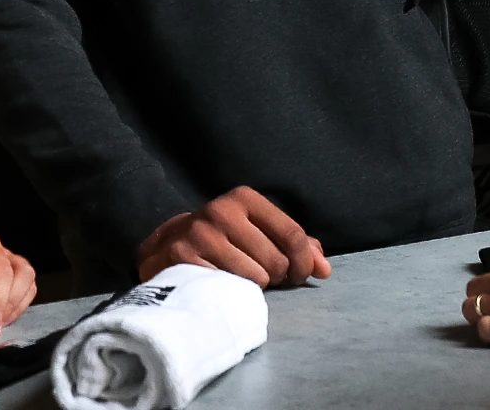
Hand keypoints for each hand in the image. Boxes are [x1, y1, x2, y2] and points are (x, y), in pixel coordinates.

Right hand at [137, 185, 332, 287]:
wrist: (166, 247)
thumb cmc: (224, 241)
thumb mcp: (257, 231)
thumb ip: (295, 245)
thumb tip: (323, 268)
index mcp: (245, 198)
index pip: (293, 234)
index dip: (302, 263)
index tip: (297, 275)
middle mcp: (222, 210)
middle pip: (277, 260)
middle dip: (276, 276)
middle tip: (262, 277)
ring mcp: (201, 233)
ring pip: (257, 277)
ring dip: (254, 286)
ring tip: (241, 279)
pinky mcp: (184, 257)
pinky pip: (229, 286)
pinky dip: (231, 292)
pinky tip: (222, 284)